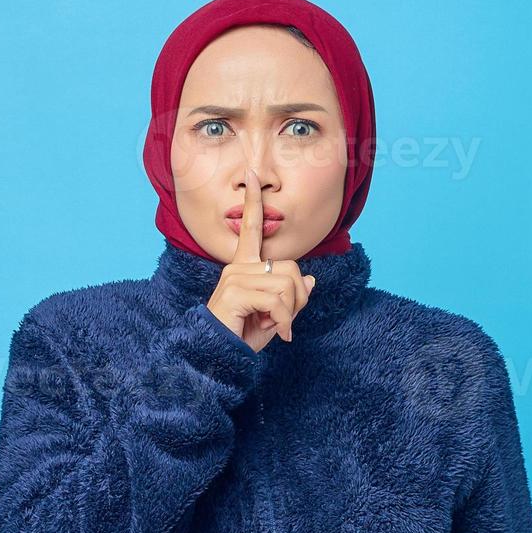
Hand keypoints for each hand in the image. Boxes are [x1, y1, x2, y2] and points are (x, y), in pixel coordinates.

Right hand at [204, 168, 315, 352]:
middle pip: (291, 267)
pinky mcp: (235, 291)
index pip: (251, 228)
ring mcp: (234, 277)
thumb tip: (312, 280)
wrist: (219, 357)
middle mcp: (237, 266)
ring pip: (287, 284)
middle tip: (284, 320)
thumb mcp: (275, 315)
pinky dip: (284, 321)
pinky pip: (277, 300)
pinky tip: (276, 333)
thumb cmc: (243, 336)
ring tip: (275, 326)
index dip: (254, 202)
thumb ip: (291, 296)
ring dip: (290, 312)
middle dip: (298, 298)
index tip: (253, 176)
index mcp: (243, 266)